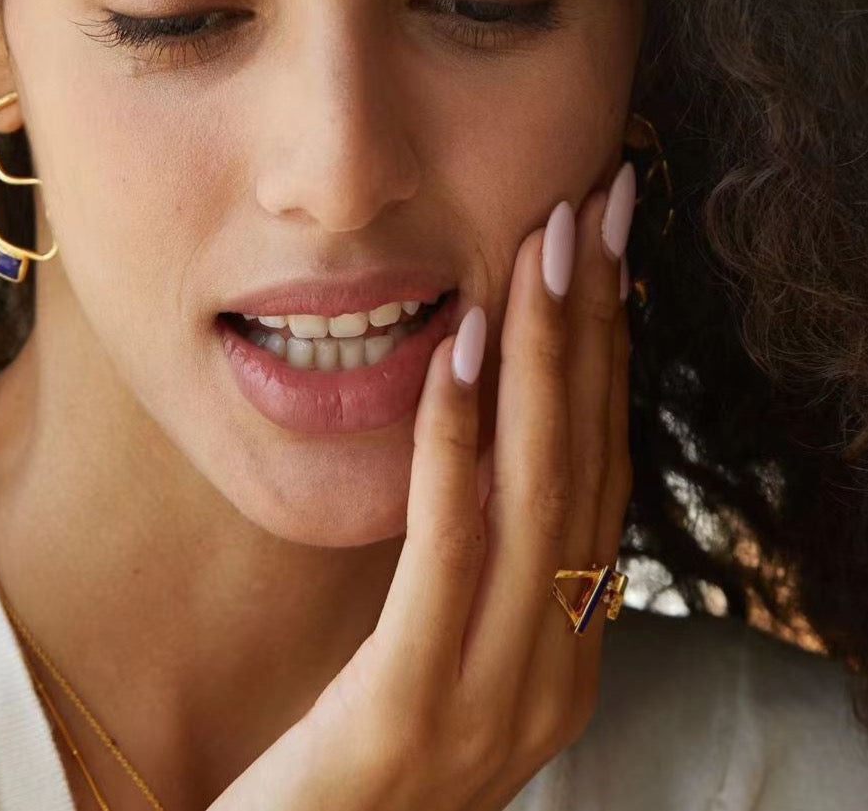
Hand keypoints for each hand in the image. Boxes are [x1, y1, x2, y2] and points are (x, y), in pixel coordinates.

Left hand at [207, 179, 634, 810]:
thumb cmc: (352, 756)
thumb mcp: (432, 651)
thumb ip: (474, 564)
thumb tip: (481, 437)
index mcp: (563, 645)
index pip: (602, 471)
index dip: (610, 352)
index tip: (603, 248)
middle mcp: (555, 665)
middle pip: (589, 459)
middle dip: (597, 322)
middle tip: (597, 206)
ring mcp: (497, 693)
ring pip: (541, 488)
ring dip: (548, 353)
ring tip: (544, 246)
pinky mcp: (415, 703)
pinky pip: (448, 545)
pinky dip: (459, 438)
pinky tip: (461, 348)